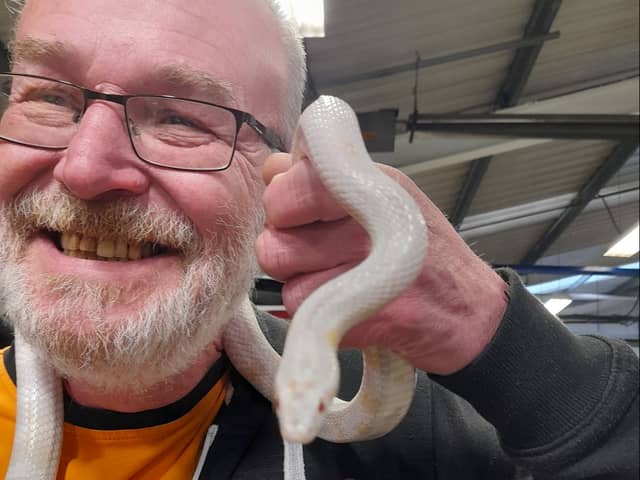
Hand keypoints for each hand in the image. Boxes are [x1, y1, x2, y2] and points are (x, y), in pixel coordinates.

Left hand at [256, 153, 507, 374]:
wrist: (473, 310)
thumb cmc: (423, 251)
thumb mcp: (384, 198)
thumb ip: (324, 180)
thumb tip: (272, 169)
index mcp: (371, 185)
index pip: (286, 185)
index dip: (281, 206)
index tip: (300, 217)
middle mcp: (369, 222)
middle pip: (274, 238)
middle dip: (282, 251)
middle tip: (313, 255)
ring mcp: (372, 269)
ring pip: (285, 281)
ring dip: (299, 285)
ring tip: (334, 281)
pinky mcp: (371, 314)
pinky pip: (304, 313)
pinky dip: (317, 314)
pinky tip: (347, 304)